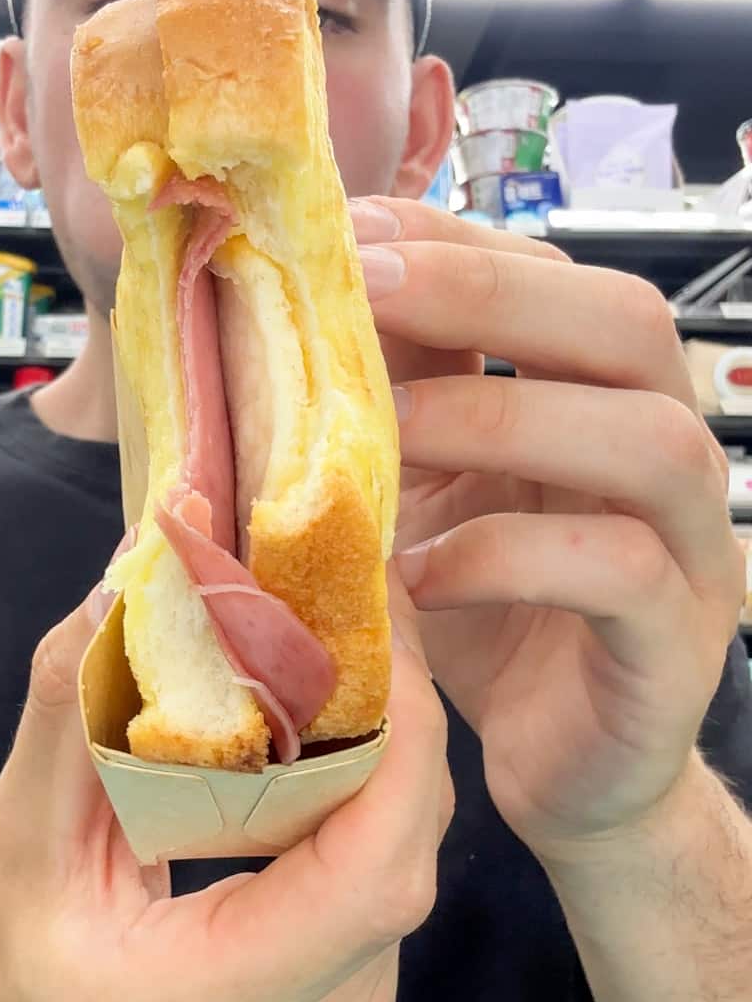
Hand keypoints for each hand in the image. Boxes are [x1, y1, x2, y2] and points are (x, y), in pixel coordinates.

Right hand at [0, 567, 450, 1001]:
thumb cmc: (17, 971)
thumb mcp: (19, 839)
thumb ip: (73, 710)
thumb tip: (130, 579)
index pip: (369, 879)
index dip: (403, 748)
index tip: (384, 638)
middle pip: (403, 864)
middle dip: (400, 730)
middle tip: (364, 620)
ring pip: (409, 876)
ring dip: (391, 769)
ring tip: (346, 673)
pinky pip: (390, 900)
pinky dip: (373, 818)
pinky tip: (329, 762)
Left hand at [351, 196, 744, 865]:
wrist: (565, 767)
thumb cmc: (490, 609)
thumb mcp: (430, 488)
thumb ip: (403, 397)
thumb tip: (311, 300)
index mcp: (601, 397)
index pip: (558, 275)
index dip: (457, 243)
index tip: (349, 235)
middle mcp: (664, 452)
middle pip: (628, 324)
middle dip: (488, 292)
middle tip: (367, 291)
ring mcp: (690, 549)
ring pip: (650, 441)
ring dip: (504, 420)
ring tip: (386, 436)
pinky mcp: (675, 646)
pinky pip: (621, 575)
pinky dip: (506, 559)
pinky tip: (417, 574)